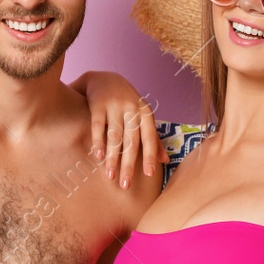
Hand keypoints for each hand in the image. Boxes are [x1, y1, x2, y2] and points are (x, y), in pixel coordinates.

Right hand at [70, 71, 166, 186]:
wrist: (104, 78)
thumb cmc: (126, 102)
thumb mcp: (142, 116)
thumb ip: (152, 137)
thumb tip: (165, 160)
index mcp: (145, 112)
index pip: (149, 137)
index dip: (149, 156)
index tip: (148, 174)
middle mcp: (132, 108)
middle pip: (131, 140)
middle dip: (128, 164)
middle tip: (125, 184)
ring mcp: (114, 105)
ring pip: (115, 136)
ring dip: (112, 158)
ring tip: (110, 176)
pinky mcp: (97, 104)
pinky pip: (98, 126)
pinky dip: (98, 141)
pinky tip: (98, 156)